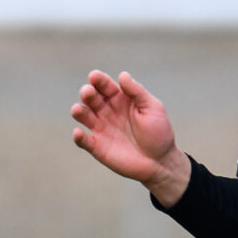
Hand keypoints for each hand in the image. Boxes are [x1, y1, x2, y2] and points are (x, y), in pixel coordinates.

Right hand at [71, 69, 191, 203]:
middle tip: (88, 92)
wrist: (160, 162)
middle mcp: (108, 112)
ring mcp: (101, 129)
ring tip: (78, 110)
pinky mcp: (97, 147)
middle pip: (92, 99)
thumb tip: (122, 75)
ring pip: (84, 116)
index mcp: (121, 100)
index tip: (94, 76)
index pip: (106, 86)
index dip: (99, 80)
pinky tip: (78, 133)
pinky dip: (78, 137)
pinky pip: (84, 141)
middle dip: (87, 93)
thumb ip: (137, 92)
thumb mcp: (152, 108)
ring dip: (79, 111)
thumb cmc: (159, 133)